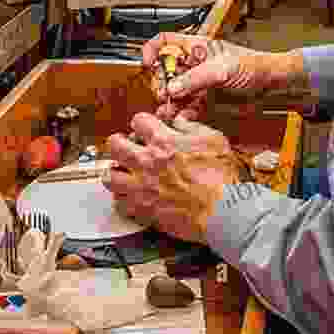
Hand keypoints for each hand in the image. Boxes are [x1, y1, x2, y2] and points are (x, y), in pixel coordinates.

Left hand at [101, 112, 243, 242]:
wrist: (223, 212)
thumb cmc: (221, 178)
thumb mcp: (214, 140)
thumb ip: (192, 127)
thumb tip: (179, 121)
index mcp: (164, 142)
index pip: (138, 121)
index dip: (142, 122)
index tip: (144, 127)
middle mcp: (147, 163)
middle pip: (114, 145)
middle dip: (119, 142)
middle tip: (125, 146)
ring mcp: (142, 188)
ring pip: (110, 176)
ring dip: (115, 171)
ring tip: (123, 172)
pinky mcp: (143, 210)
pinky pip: (119, 203)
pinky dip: (122, 199)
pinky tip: (131, 196)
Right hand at [142, 32, 279, 123]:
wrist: (272, 86)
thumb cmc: (253, 65)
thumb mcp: (223, 67)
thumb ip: (196, 78)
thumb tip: (172, 87)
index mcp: (197, 48)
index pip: (165, 42)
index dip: (153, 51)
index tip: (148, 65)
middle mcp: (194, 64)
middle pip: (165, 70)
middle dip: (160, 82)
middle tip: (163, 94)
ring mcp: (198, 83)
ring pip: (174, 92)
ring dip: (168, 102)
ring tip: (166, 112)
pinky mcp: (205, 100)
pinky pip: (186, 107)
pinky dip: (180, 114)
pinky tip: (179, 119)